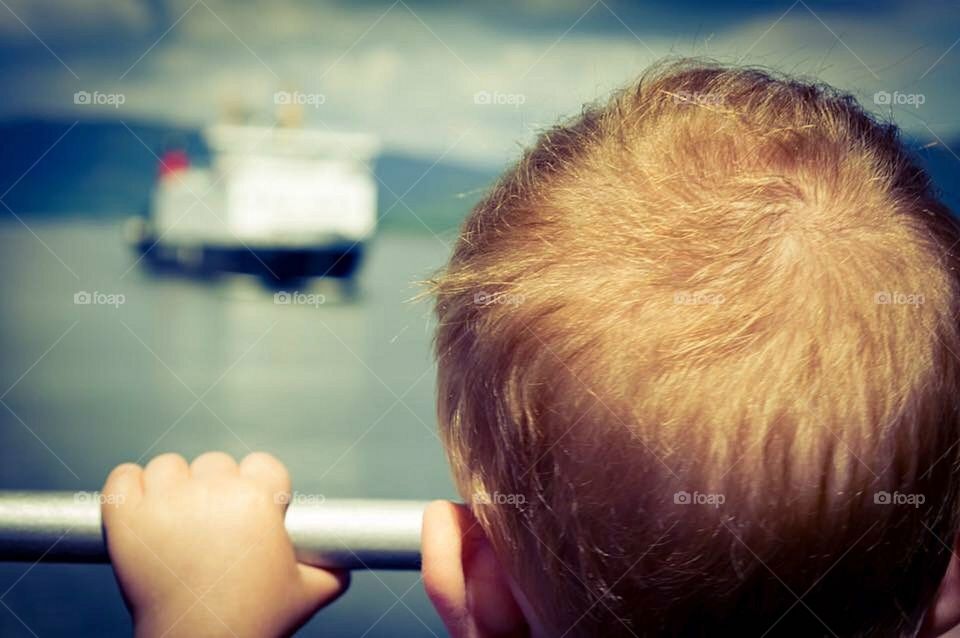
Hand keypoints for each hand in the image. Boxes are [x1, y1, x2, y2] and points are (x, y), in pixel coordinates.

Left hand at [101, 452, 348, 637]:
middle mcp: (212, 493)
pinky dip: (130, 487)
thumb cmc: (256, 622)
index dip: (262, 487)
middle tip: (214, 526)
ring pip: (169, 466)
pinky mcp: (126, 518)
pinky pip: (123, 478)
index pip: (263, 464)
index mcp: (258, 500)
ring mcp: (165, 503)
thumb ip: (334, 566)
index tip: (256, 511)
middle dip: (217, 489)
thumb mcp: (312, 593)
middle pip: (215, 463)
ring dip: (173, 486)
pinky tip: (142, 507)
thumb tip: (343, 558)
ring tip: (177, 519)